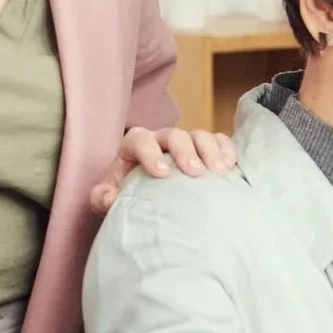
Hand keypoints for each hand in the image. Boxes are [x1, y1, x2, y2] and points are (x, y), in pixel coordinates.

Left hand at [89, 125, 238, 213]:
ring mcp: (187, 142)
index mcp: (136, 145)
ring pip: (200, 135)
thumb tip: (109, 197)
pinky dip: (227, 150)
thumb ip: (101, 197)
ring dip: (211, 151)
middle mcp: (162, 139)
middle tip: (195, 172)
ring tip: (219, 172)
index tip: (162, 174)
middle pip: (175, 135)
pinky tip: (231, 168)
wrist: (149, 196)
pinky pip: (220, 140)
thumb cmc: (129, 194)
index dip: (150, 154)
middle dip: (186, 152)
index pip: (141, 141)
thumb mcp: (109, 197)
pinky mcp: (207, 149)